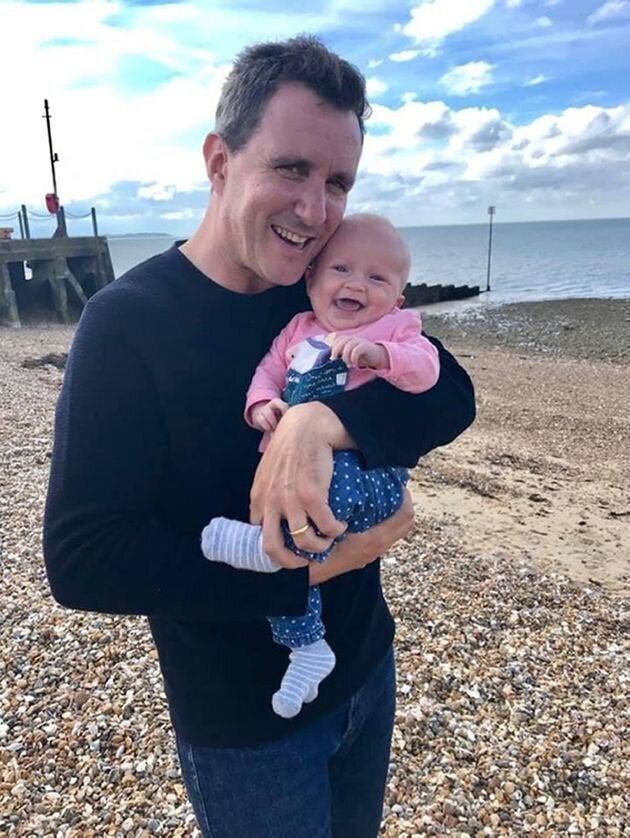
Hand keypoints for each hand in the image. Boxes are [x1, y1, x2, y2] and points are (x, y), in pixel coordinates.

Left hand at [250, 402, 352, 566]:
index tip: (292, 548)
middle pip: (273, 548)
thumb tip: (278, 513)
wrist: (308, 424)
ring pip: (304, 541)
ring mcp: (290, 499)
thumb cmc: (292, 444)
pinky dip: (336, 530)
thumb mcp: (270, 469)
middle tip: (307, 560)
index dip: (277, 547)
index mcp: (258, 497)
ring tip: (330, 537)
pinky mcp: (312, 494)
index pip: (259, 535)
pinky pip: (326, 526)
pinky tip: (341, 524)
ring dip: (321, 545)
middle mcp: (270, 502)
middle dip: (291, 562)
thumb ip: (270, 491)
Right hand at [309, 489, 414, 583]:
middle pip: (406, 523)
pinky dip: (385, 523)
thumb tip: (360, 486)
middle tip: (393, 488)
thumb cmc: (318, 547)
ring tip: (381, 498)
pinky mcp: (366, 555)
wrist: (308, 573)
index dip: (405, 497)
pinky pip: (385, 536)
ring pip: (395, 531)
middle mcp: (378, 548)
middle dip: (403, 503)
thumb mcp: (333, 524)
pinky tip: (369, 513)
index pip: (405, 516)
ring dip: (394, 514)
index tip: (398, 484)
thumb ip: (350, 509)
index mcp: (374, 538)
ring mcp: (374, 554)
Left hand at [330, 336, 388, 369]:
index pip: (336, 340)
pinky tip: (355, 364)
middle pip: (340, 341)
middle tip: (335, 360)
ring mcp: (359, 341)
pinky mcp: (365, 346)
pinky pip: (356, 350)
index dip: (332, 348)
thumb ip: (341, 354)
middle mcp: (352, 338)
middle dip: (335, 351)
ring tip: (348, 365)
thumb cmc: (361, 356)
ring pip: (348, 346)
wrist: (378, 356)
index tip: (332, 358)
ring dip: (346, 357)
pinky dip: (353, 358)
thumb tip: (331, 359)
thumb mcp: (349, 355)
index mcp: (347, 339)